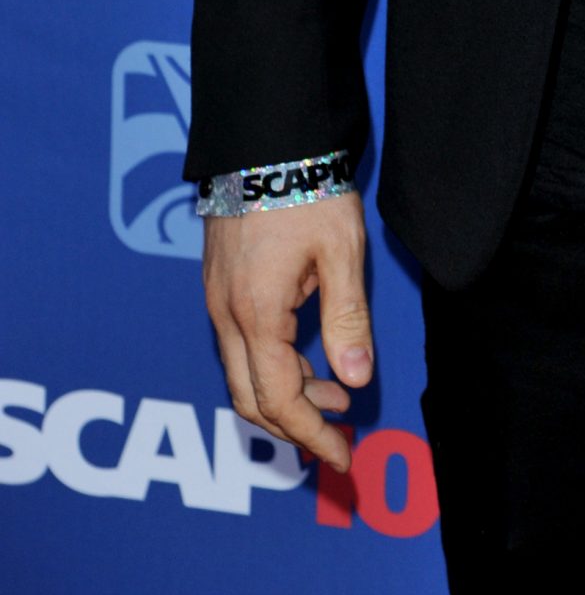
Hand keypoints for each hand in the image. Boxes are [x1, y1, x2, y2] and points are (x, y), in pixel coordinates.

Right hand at [203, 193, 373, 474]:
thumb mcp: (341, 251)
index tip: (342, 455)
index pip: (279, 399)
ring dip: (286, 395)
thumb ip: (347, 318)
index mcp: (256, 313)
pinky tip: (307, 357)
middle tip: (340, 433)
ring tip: (337, 394)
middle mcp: (226, 315)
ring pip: (242, 374)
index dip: (311, 434)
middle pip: (250, 398)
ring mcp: (217, 300)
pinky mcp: (220, 286)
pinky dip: (271, 367)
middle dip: (296, 426)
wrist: (263, 139)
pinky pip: (239, 346)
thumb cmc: (307, 190)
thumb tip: (357, 381)